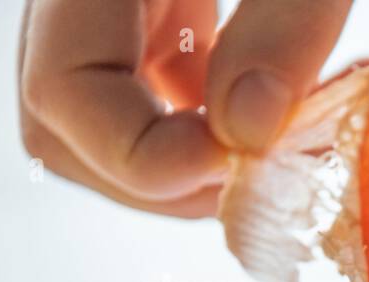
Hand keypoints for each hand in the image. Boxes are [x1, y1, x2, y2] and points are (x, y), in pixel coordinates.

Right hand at [18, 0, 352, 217]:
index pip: (63, 92)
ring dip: (207, 161)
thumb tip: (248, 133)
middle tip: (273, 174)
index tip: (246, 163)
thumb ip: (285, 26)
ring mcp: (113, 7)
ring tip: (303, 143)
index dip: (146, 157)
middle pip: (71, 129)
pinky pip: (167, 92)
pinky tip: (305, 114)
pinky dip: (230, 127)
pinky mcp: (161, 11)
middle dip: (174, 178)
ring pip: (117, 123)